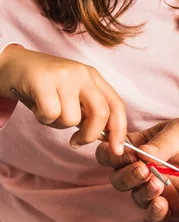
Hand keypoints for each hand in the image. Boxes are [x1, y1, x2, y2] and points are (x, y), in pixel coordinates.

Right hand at [0, 45, 125, 153]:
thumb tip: (106, 138)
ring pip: (72, 118)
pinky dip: (43, 118)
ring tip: (48, 110)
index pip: (116, 106)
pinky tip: (37, 107)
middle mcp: (82, 73)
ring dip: (58, 124)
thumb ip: (90, 113)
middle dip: (90, 135)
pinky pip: (51, 114)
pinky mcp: (43, 80)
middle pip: (101, 113)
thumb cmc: (45, 88)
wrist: (12, 66)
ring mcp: (63, 75)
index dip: (119, 131)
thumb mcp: (73, 97)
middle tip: (76, 141)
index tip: (116, 150)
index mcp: (93, 78)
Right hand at [96, 118, 178, 221]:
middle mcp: (145, 172)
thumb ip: (162, 142)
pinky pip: (156, 216)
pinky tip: (161, 202)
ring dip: (142, 192)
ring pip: (137, 199)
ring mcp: (159, 192)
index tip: (121, 152)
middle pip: (120, 180)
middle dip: (128, 176)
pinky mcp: (174, 210)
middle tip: (143, 170)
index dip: (110, 154)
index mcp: (142, 149)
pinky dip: (155, 210)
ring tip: (156, 183)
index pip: (113, 154)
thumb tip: (140, 154)